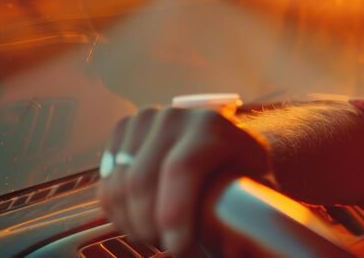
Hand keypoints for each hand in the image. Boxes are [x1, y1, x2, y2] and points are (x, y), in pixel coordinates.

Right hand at [97, 107, 273, 255]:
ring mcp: (146, 121)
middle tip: (171, 248)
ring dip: (133, 223)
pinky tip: (141, 222)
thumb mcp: (257, 183)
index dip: (174, 214)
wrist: (223, 144)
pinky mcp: (124, 130)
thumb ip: (255, 204)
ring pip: (118, 185)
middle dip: (150, 227)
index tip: (180, 248)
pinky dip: (118, 213)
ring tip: (159, 236)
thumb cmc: (241, 170)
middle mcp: (175, 117)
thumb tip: (250, 233)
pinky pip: (106, 183)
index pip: (181, 169)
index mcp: (212, 127)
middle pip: (141, 181)